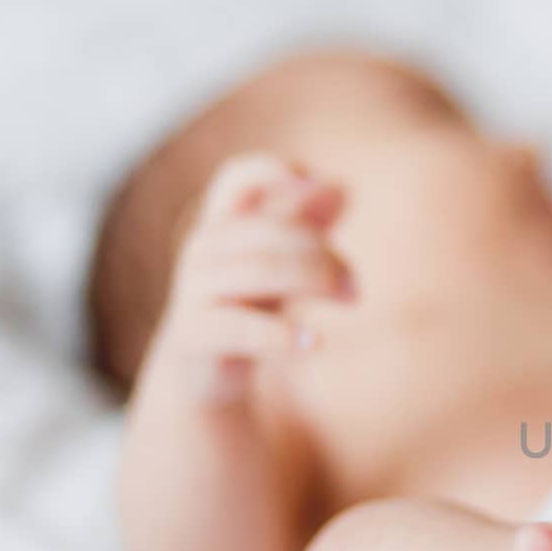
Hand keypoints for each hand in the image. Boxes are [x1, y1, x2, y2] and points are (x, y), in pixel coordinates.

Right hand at [149, 153, 353, 404]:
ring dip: (316, 279)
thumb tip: (342, 186)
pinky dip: (282, 334)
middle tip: (356, 287)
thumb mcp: (275, 266)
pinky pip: (242, 327)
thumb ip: (304, 225)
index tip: (316, 181)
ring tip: (352, 299)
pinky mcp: (196, 334)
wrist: (196, 378)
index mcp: (221, 227)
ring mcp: (195, 290)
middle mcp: (203, 250)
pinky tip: (314, 342)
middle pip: (271, 229)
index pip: (236, 181)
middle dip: (323, 252)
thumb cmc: (243, 310)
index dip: (271, 171)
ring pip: (261, 268)